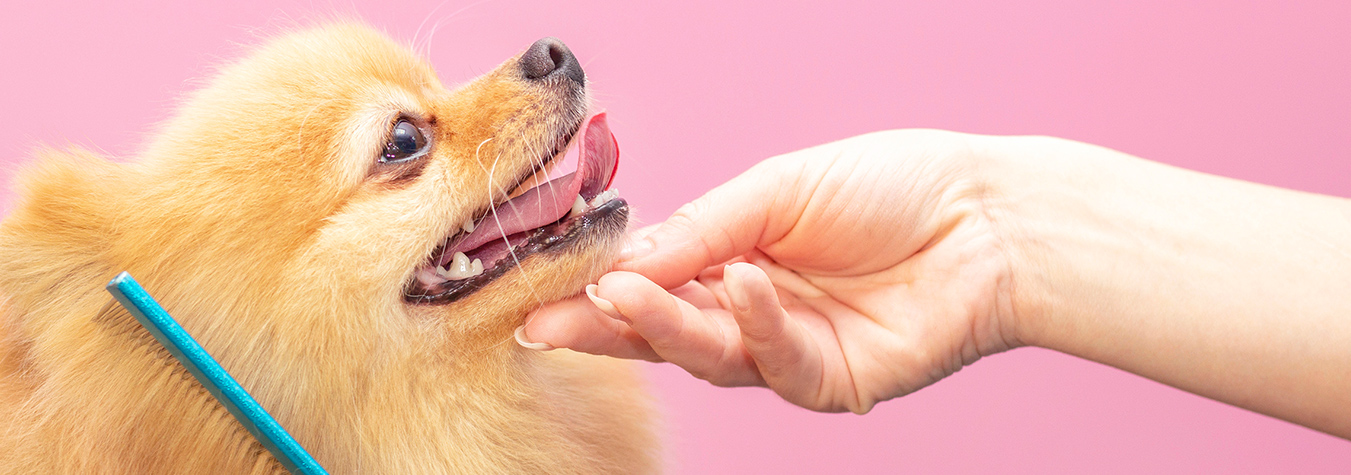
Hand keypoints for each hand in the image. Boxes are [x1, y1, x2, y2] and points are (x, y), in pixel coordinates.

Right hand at [519, 129, 1022, 412]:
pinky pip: (777, 362)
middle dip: (604, 326)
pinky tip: (745, 281)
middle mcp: (753, 311)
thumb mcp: (778, 189)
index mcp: (734, 258)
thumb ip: (702, 226)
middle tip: (548, 321)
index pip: (654, 280)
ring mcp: (790, 350)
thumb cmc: (891, 186)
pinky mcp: (831, 382)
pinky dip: (756, 321)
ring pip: (708, 354)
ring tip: (623, 295)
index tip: (541, 288)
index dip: (600, 286)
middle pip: (665, 331)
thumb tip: (621, 259)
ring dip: (664, 324)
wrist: (987, 214)